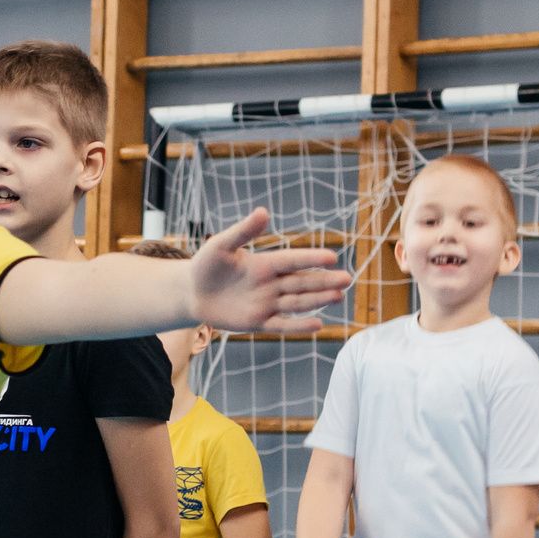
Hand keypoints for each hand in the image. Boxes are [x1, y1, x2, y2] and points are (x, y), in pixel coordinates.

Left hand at [190, 209, 352, 334]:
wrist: (192, 293)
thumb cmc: (206, 265)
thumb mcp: (221, 245)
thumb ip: (243, 231)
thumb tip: (263, 211)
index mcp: (265, 263)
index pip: (292, 261)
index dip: (310, 259)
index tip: (332, 256)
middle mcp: (271, 284)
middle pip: (302, 283)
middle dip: (324, 281)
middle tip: (347, 278)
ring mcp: (266, 304)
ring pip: (297, 303)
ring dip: (317, 300)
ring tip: (338, 296)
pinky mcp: (258, 322)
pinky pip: (281, 324)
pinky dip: (298, 326)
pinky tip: (318, 324)